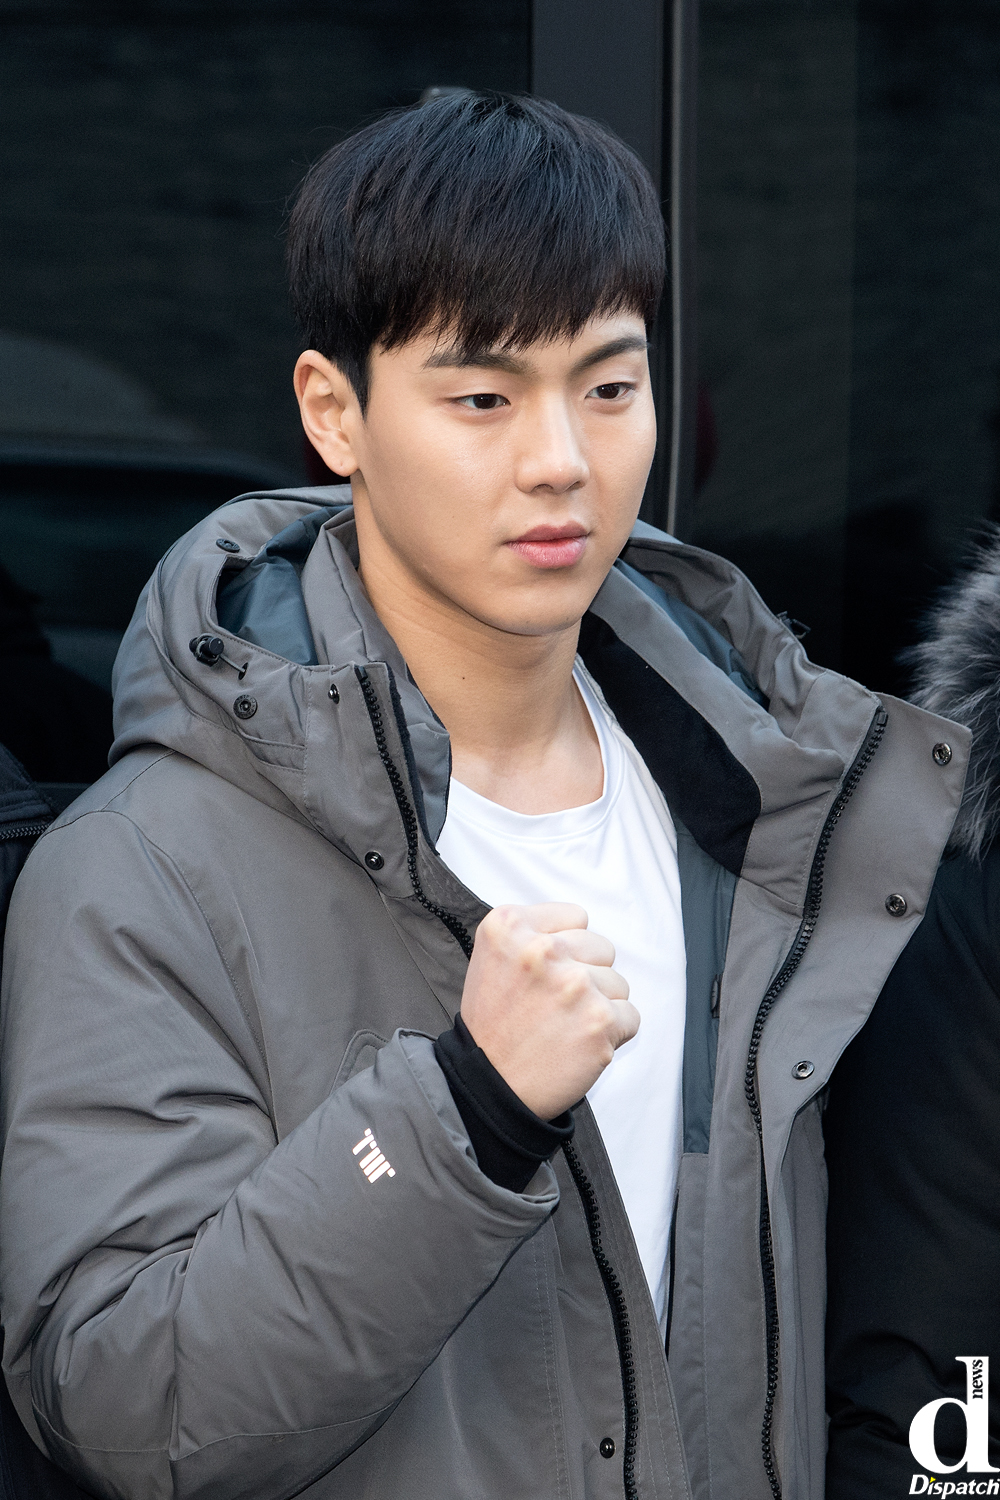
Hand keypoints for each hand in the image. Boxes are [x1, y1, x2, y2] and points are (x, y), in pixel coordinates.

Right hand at [459, 902, 637, 1119]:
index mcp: (510, 925)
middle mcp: (542, 948)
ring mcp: (574, 983)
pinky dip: (612, 1034)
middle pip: (601, 947)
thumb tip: (580, 931)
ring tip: (564, 1026)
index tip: (546, 973)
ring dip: (599, 1005)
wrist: (490, 1086)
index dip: (565, 948)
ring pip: (617, 983)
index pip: (576, 917)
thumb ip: (532, 934)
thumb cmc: (493, 1026)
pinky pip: (630, 1016)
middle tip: (554, 1004)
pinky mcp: (600, 1020)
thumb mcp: (493, 957)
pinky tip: (580, 1044)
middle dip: (585, 974)